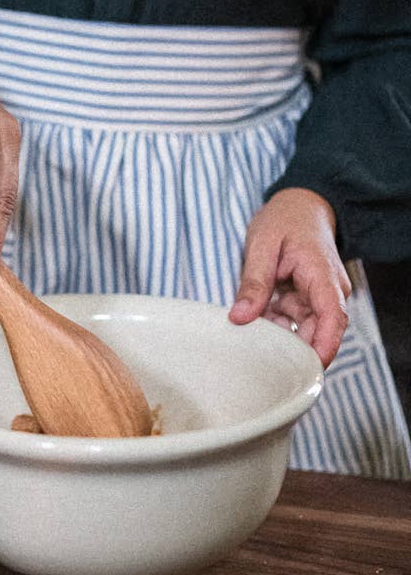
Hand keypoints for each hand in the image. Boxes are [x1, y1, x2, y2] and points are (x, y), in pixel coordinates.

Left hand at [228, 188, 349, 367]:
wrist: (299, 204)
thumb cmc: (284, 219)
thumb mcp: (262, 245)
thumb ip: (253, 282)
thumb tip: (240, 318)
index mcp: (322, 275)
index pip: (333, 318)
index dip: (324, 347)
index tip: (309, 370)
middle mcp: (328, 290)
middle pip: (317, 330)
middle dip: (291, 348)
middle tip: (258, 358)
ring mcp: (318, 295)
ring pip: (302, 328)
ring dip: (278, 334)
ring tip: (249, 337)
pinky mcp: (307, 298)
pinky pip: (293, 320)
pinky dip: (274, 322)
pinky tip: (254, 322)